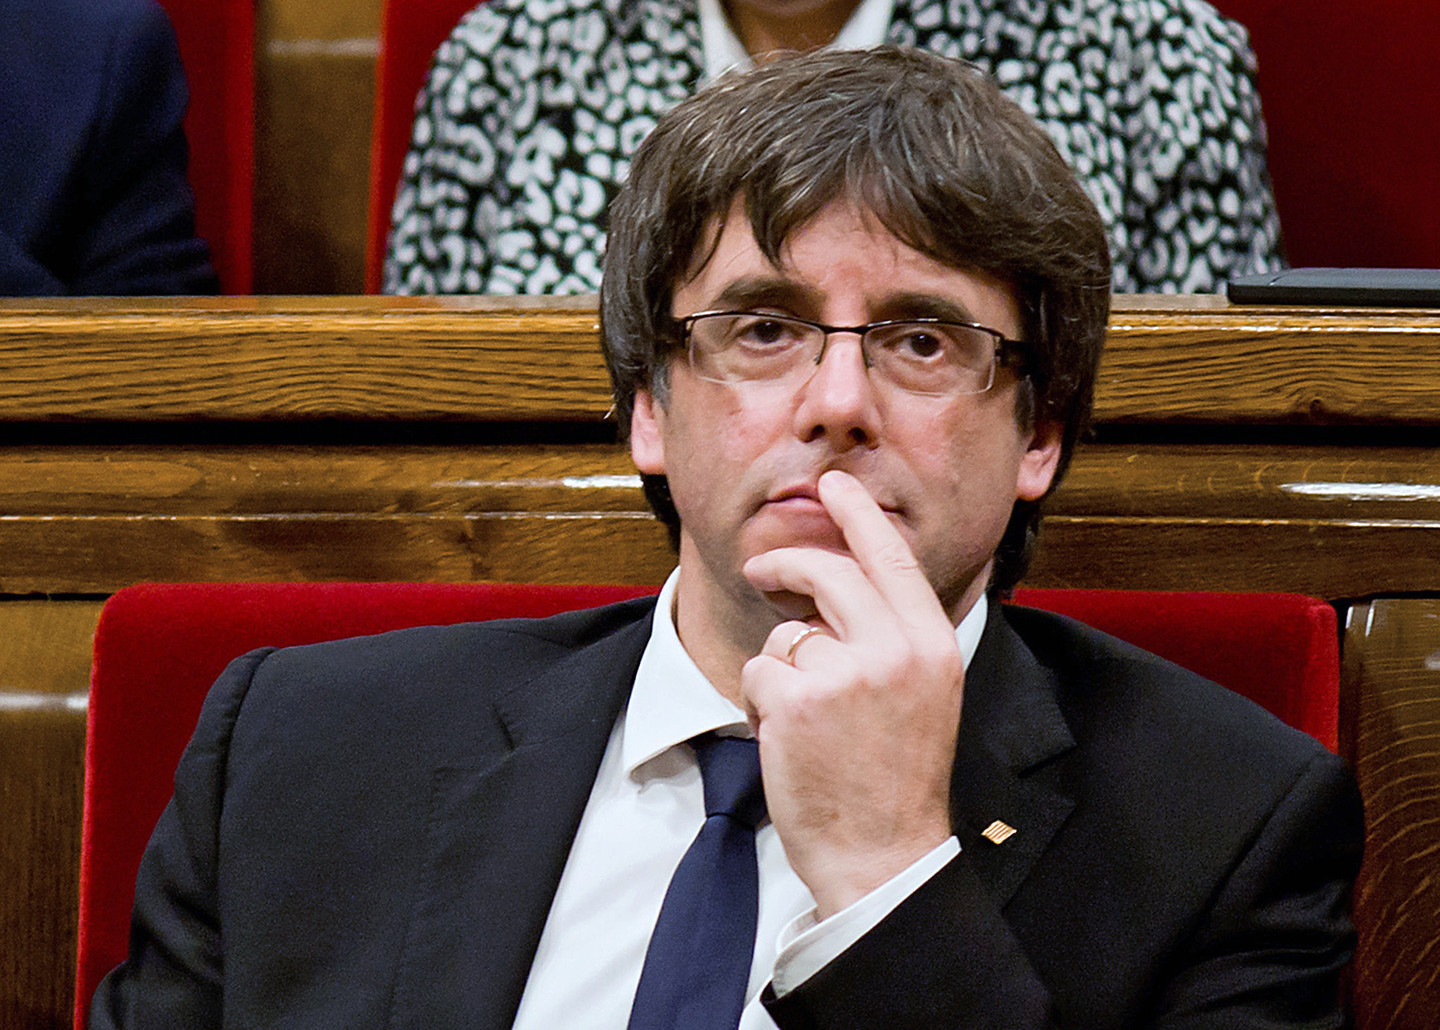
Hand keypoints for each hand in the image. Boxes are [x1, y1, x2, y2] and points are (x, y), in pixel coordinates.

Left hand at [740, 469, 964, 918]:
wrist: (883, 855)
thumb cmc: (897, 779)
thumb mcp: (923, 694)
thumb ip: (892, 638)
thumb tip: (842, 584)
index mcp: (933, 645)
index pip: (892, 559)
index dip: (858, 515)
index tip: (833, 485)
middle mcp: (896, 649)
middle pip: (829, 574)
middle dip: (786, 565)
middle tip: (759, 569)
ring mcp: (846, 673)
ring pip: (788, 633)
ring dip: (783, 672)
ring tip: (809, 723)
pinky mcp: (797, 700)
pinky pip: (760, 670)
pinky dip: (762, 703)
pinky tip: (788, 740)